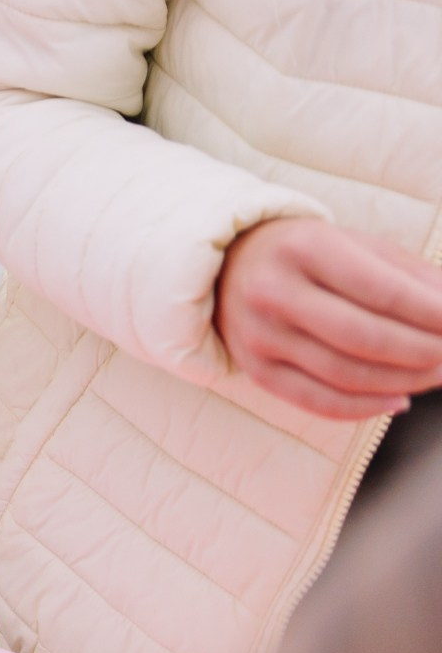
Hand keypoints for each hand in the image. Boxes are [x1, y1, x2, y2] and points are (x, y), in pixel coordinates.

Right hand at [216, 217, 441, 418]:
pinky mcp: (255, 368)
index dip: (434, 315)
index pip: (383, 291)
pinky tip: (399, 399)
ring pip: (347, 375)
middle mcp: (273, 291)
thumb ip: (414, 276)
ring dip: (405, 382)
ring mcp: (259, 334)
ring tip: (435, 375)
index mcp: (303, 248)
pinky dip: (367, 408)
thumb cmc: (311, 254)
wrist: (230, 265)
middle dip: (426, 353)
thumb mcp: (359, 245)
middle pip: (367, 339)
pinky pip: (319, 401)